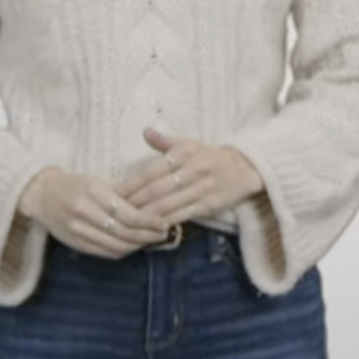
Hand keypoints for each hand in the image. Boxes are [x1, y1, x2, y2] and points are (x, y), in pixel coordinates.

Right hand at [17, 167, 169, 258]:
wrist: (41, 194)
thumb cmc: (74, 184)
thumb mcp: (97, 182)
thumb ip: (121, 195)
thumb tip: (151, 207)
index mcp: (93, 192)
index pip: (126, 213)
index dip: (148, 221)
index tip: (164, 222)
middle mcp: (84, 213)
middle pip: (123, 232)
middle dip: (147, 235)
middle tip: (163, 233)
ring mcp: (78, 231)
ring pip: (115, 246)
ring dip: (137, 245)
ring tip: (152, 240)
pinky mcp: (76, 244)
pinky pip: (105, 253)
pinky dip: (122, 251)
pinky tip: (134, 246)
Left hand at [116, 128, 266, 224]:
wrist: (244, 169)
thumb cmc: (208, 156)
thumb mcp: (189, 143)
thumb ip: (165, 141)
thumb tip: (145, 131)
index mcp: (185, 153)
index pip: (152, 171)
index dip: (132, 184)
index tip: (115, 193)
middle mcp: (193, 170)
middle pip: (157, 190)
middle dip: (134, 202)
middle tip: (115, 210)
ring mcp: (201, 190)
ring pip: (167, 205)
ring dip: (145, 215)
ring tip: (127, 220)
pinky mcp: (208, 206)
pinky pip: (181, 216)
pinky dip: (163, 222)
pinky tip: (149, 227)